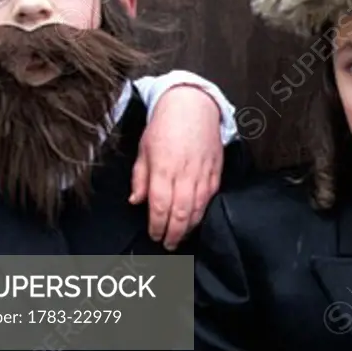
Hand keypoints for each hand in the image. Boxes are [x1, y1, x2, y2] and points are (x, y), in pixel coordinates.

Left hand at [130, 85, 223, 248]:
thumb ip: (140, 177)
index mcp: (162, 168)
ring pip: (198, 208)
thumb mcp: (143, 149)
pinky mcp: (216, 170)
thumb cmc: (166, 125)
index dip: (156, 226)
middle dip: (174, 234)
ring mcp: (202, 172)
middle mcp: (184, 173)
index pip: (159, 206)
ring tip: (182, 236)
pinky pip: (211, 197)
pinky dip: (204, 211)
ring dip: (190, 227)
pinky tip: (197, 219)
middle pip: (180, 213)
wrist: (192, 105)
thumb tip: (135, 201)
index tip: (154, 235)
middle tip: (168, 244)